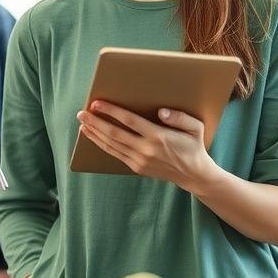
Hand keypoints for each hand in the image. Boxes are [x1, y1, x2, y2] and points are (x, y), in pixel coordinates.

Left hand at [77, 101, 216, 190]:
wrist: (193, 174)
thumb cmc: (193, 146)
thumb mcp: (195, 128)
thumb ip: (179, 117)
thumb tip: (161, 111)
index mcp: (159, 137)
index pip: (130, 121)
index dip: (112, 111)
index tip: (98, 103)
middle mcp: (146, 149)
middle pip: (115, 134)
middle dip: (96, 122)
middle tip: (82, 112)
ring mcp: (139, 160)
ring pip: (112, 145)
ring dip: (95, 133)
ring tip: (82, 123)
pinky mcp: (136, 167)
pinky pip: (115, 154)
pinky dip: (102, 144)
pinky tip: (93, 136)